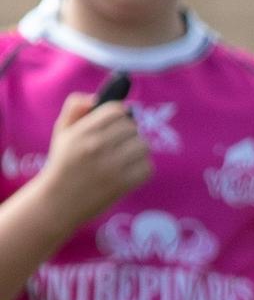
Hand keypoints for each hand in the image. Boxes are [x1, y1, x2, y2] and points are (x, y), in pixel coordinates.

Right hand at [36, 92, 151, 223]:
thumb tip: (95, 97)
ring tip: (122, 159)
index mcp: (82, 131)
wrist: (59, 201)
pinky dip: (141, 170)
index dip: (119, 116)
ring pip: (143, 146)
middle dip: (128, 135)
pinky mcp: (124, 183)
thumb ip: (75, 108)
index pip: (117, 111)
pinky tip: (127, 173)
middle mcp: (97, 146)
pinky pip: (148, 167)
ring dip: (137, 151)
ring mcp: (112, 166)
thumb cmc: (64, 163)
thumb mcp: (62, 131)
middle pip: (132, 127)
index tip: (115, 125)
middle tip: (117, 145)